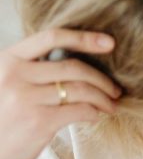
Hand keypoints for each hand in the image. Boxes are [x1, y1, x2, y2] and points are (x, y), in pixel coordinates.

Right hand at [0, 29, 119, 158]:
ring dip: (103, 98)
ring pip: (81, 89)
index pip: (50, 37)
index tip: (109, 42)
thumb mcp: (9, 84)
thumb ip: (34, 70)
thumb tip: (80, 66)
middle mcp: (15, 75)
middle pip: (73, 67)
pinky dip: (94, 113)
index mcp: (9, 60)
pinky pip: (80, 110)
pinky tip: (95, 116)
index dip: (83, 38)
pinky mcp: (39, 121)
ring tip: (111, 105)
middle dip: (102, 79)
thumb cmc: (4, 117)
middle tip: (115, 89)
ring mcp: (26, 98)